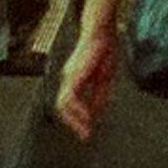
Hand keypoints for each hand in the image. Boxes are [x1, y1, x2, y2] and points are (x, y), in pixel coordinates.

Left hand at [53, 22, 117, 144]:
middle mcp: (69, 78)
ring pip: (63, 105)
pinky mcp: (73, 75)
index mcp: (76, 79)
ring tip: (86, 129)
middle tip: (85, 135)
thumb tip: (96, 112)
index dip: (78, 119)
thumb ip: (99, 96)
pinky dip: (77, 109)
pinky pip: (69, 97)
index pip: (71, 104)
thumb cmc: (103, 50)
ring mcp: (69, 76)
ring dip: (74, 119)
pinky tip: (86, 116)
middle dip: (74, 123)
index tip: (88, 131)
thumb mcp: (104, 78)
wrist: (101, 32)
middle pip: (63, 107)